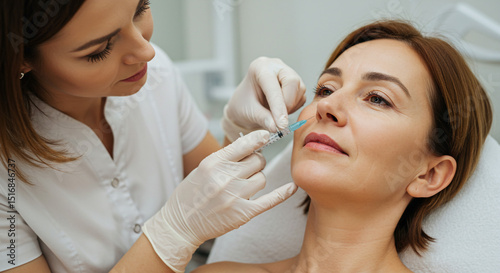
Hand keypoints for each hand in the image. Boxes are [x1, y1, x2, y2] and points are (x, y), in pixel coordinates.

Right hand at [142, 130, 297, 272]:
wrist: (180, 224)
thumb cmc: (191, 193)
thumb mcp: (203, 168)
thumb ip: (226, 157)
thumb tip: (253, 143)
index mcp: (213, 163)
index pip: (244, 144)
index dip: (258, 139)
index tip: (266, 135)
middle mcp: (225, 178)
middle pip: (258, 161)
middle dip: (256, 162)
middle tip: (247, 169)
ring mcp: (234, 196)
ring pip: (262, 178)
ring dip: (257, 179)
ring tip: (243, 186)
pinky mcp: (242, 213)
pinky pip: (269, 200)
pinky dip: (282, 194)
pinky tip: (292, 188)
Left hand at [222, 57, 306, 141]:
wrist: (244, 107)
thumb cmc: (243, 105)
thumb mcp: (249, 113)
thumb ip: (263, 119)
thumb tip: (276, 127)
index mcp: (260, 68)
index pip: (272, 85)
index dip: (278, 106)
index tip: (281, 124)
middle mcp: (275, 66)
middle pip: (292, 81)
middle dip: (287, 103)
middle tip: (280, 120)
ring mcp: (287, 73)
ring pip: (300, 89)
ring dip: (291, 107)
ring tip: (275, 114)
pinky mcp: (296, 84)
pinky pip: (302, 97)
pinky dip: (294, 107)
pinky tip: (281, 110)